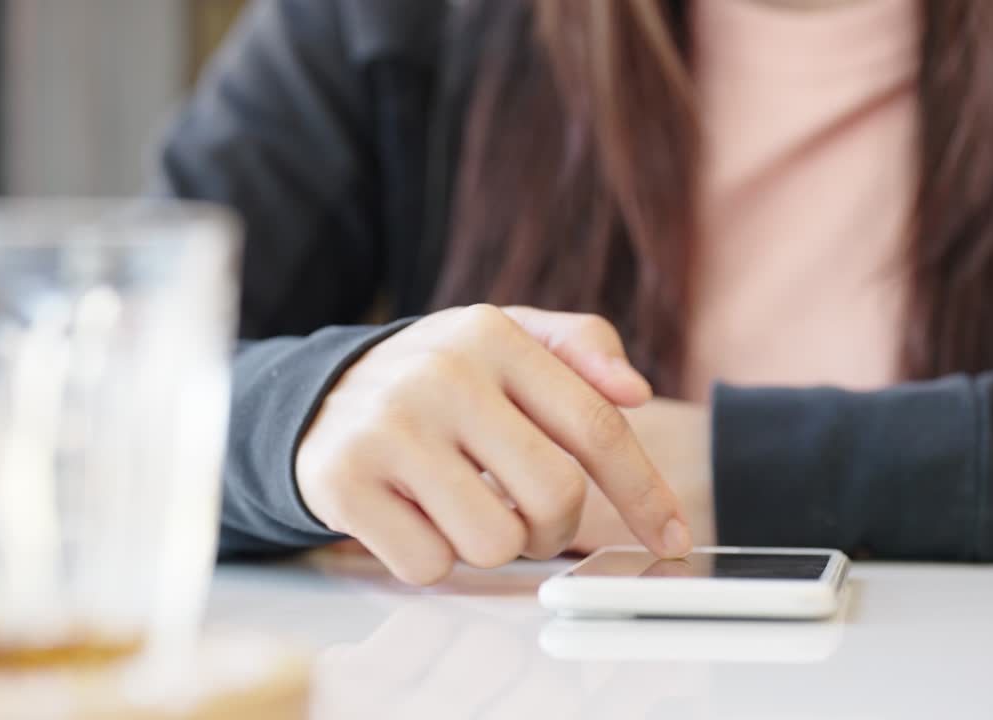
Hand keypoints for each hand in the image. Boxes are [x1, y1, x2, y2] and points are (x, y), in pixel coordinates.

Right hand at [296, 305, 692, 584]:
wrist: (321, 395)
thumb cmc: (438, 378)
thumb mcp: (506, 339)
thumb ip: (580, 348)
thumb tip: (634, 391)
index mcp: (492, 335)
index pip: (596, 426)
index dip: (644, 492)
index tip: (671, 537)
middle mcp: (441, 375)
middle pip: (555, 497)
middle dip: (554, 526)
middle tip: (525, 512)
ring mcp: (388, 429)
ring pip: (495, 543)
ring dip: (489, 542)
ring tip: (459, 503)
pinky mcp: (344, 482)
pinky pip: (429, 565)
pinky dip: (430, 555)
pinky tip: (411, 512)